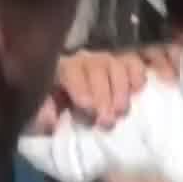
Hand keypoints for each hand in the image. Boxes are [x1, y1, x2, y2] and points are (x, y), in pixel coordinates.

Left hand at [32, 48, 160, 133]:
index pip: (72, 71)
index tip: (87, 108)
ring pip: (117, 66)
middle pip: (97, 68)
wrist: (79, 104)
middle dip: (103, 96)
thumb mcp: (46, 113)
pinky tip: (138, 92)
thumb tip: (50, 121)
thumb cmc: (62, 109)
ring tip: (121, 112)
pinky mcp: (126, 64)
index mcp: (63, 69)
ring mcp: (108, 60)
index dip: (80, 87)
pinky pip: (135, 64)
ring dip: (120, 90)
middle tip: (107, 121)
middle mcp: (86, 60)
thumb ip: (44, 113)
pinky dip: (138, 76)